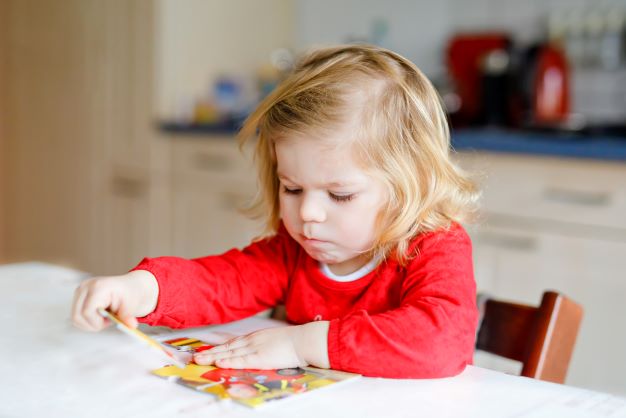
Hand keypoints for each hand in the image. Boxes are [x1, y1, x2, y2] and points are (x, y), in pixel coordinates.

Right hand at [71, 270, 158, 331]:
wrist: (129, 287)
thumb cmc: (130, 295)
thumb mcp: (132, 306)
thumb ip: (128, 317)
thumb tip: (131, 325)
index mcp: (98, 287)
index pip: (87, 312)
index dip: (97, 322)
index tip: (110, 321)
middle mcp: (85, 286)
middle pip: (77, 316)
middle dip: (93, 324)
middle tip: (108, 321)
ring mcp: (80, 290)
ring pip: (75, 317)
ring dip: (89, 323)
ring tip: (104, 317)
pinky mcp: (78, 295)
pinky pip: (76, 315)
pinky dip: (86, 320)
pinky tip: (98, 315)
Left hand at [194, 321, 329, 368]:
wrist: (304, 340)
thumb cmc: (295, 342)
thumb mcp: (276, 341)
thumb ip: (265, 346)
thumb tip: (263, 352)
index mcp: (256, 337)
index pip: (233, 342)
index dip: (219, 347)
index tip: (208, 350)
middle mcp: (252, 340)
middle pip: (227, 346)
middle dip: (210, 351)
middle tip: (195, 356)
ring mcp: (255, 348)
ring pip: (229, 353)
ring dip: (213, 356)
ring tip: (199, 360)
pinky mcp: (259, 357)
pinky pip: (240, 360)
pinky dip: (228, 361)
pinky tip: (218, 362)